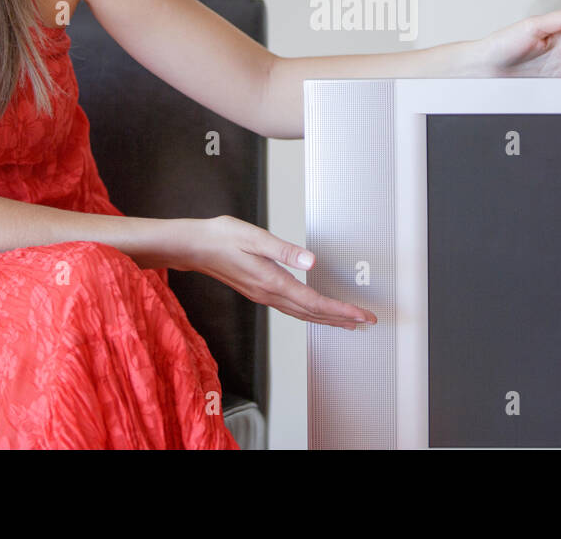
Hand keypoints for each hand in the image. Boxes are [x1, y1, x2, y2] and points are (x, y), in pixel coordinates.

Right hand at [180, 215, 377, 329]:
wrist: (194, 247)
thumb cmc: (221, 238)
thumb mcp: (255, 237)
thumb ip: (285, 250)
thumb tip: (312, 262)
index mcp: (272, 282)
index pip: (314, 302)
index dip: (341, 310)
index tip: (361, 315)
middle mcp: (269, 294)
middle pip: (312, 313)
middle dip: (342, 319)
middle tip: (366, 323)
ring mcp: (264, 295)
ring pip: (302, 314)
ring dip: (327, 319)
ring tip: (348, 323)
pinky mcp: (260, 292)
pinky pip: (292, 308)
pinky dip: (311, 313)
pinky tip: (316, 311)